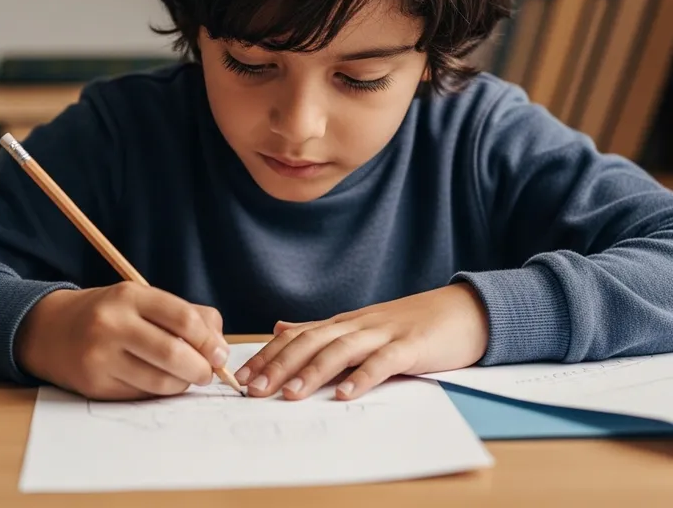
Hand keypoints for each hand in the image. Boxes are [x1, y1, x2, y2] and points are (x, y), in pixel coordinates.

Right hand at [14, 283, 228, 399]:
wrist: (51, 329)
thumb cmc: (110, 313)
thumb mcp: (143, 299)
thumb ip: (187, 314)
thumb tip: (220, 347)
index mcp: (130, 295)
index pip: (183, 318)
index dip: (209, 340)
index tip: (220, 354)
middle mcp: (113, 323)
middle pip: (173, 353)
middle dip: (201, 369)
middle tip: (208, 373)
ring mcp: (100, 356)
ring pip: (159, 381)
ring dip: (182, 384)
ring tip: (186, 378)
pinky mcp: (94, 385)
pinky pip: (140, 395)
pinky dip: (159, 393)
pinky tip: (160, 383)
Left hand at [235, 283, 488, 400]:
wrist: (462, 310)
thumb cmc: (410, 324)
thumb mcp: (361, 326)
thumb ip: (321, 330)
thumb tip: (280, 327)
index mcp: (344, 324)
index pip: (298, 337)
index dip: (269, 356)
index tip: (243, 377)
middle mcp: (358, 325)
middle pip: (312, 342)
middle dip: (280, 365)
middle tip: (254, 389)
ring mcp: (384, 334)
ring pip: (342, 350)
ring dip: (314, 372)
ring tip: (291, 394)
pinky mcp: (411, 347)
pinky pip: (383, 363)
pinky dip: (363, 378)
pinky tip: (345, 395)